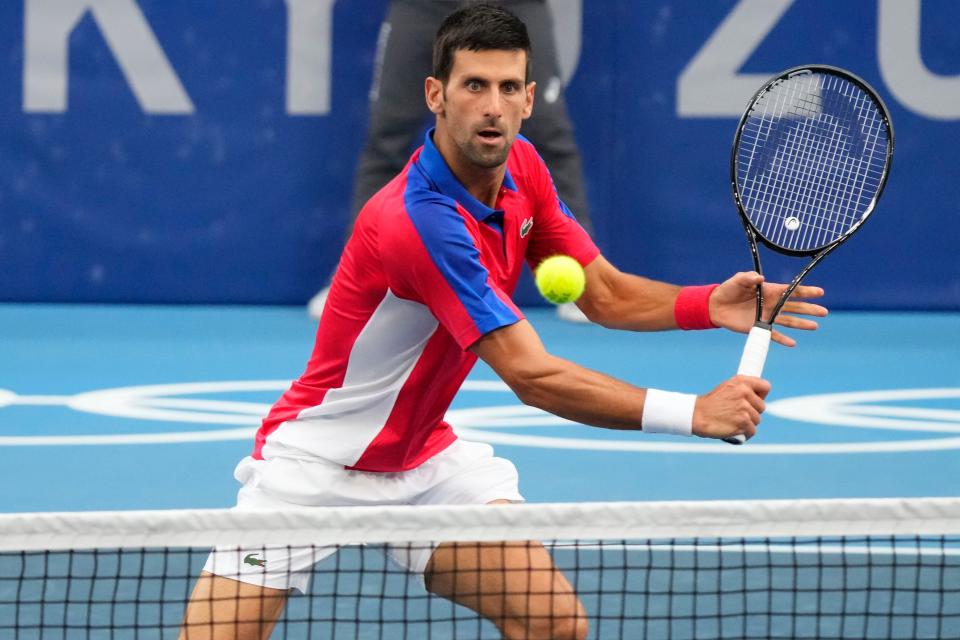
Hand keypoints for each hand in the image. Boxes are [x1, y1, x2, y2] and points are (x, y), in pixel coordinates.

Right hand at [693, 375, 770, 440]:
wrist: (697, 415)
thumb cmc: (711, 404)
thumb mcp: (726, 388)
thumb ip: (742, 389)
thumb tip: (759, 395)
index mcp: (741, 381)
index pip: (765, 386)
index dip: (761, 395)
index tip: (754, 400)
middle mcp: (744, 392)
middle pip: (761, 406)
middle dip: (752, 412)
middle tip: (737, 413)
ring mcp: (744, 408)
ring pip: (757, 420)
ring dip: (747, 424)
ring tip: (733, 422)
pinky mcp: (743, 422)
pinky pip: (752, 431)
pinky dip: (745, 433)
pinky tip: (735, 431)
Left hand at [709, 271, 827, 346]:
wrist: (716, 305)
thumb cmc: (729, 289)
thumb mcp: (739, 280)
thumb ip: (749, 277)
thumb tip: (760, 278)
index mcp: (771, 291)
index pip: (792, 291)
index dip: (806, 291)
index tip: (820, 292)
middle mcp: (772, 304)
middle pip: (795, 307)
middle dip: (810, 309)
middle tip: (824, 312)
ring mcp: (767, 316)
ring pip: (789, 321)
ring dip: (802, 324)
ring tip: (815, 326)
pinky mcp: (758, 327)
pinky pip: (773, 335)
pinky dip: (782, 339)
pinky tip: (792, 343)